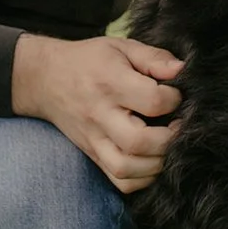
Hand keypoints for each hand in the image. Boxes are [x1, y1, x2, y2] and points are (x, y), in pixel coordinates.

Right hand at [12, 34, 183, 193]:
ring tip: (166, 146)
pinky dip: (141, 178)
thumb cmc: (89, 61)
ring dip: (156, 163)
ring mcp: (94, 139)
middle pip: (138, 142)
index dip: (174, 99)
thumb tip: (182, 72)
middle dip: (168, 139)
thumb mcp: (120, 47)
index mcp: (110, 83)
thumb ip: (153, 58)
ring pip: (126, 168)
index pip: (152, 100)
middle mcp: (100, 115)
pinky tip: (151, 161)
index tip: (176, 94)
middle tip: (177, 127)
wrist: (45, 79)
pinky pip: (119, 181)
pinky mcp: (92, 155)